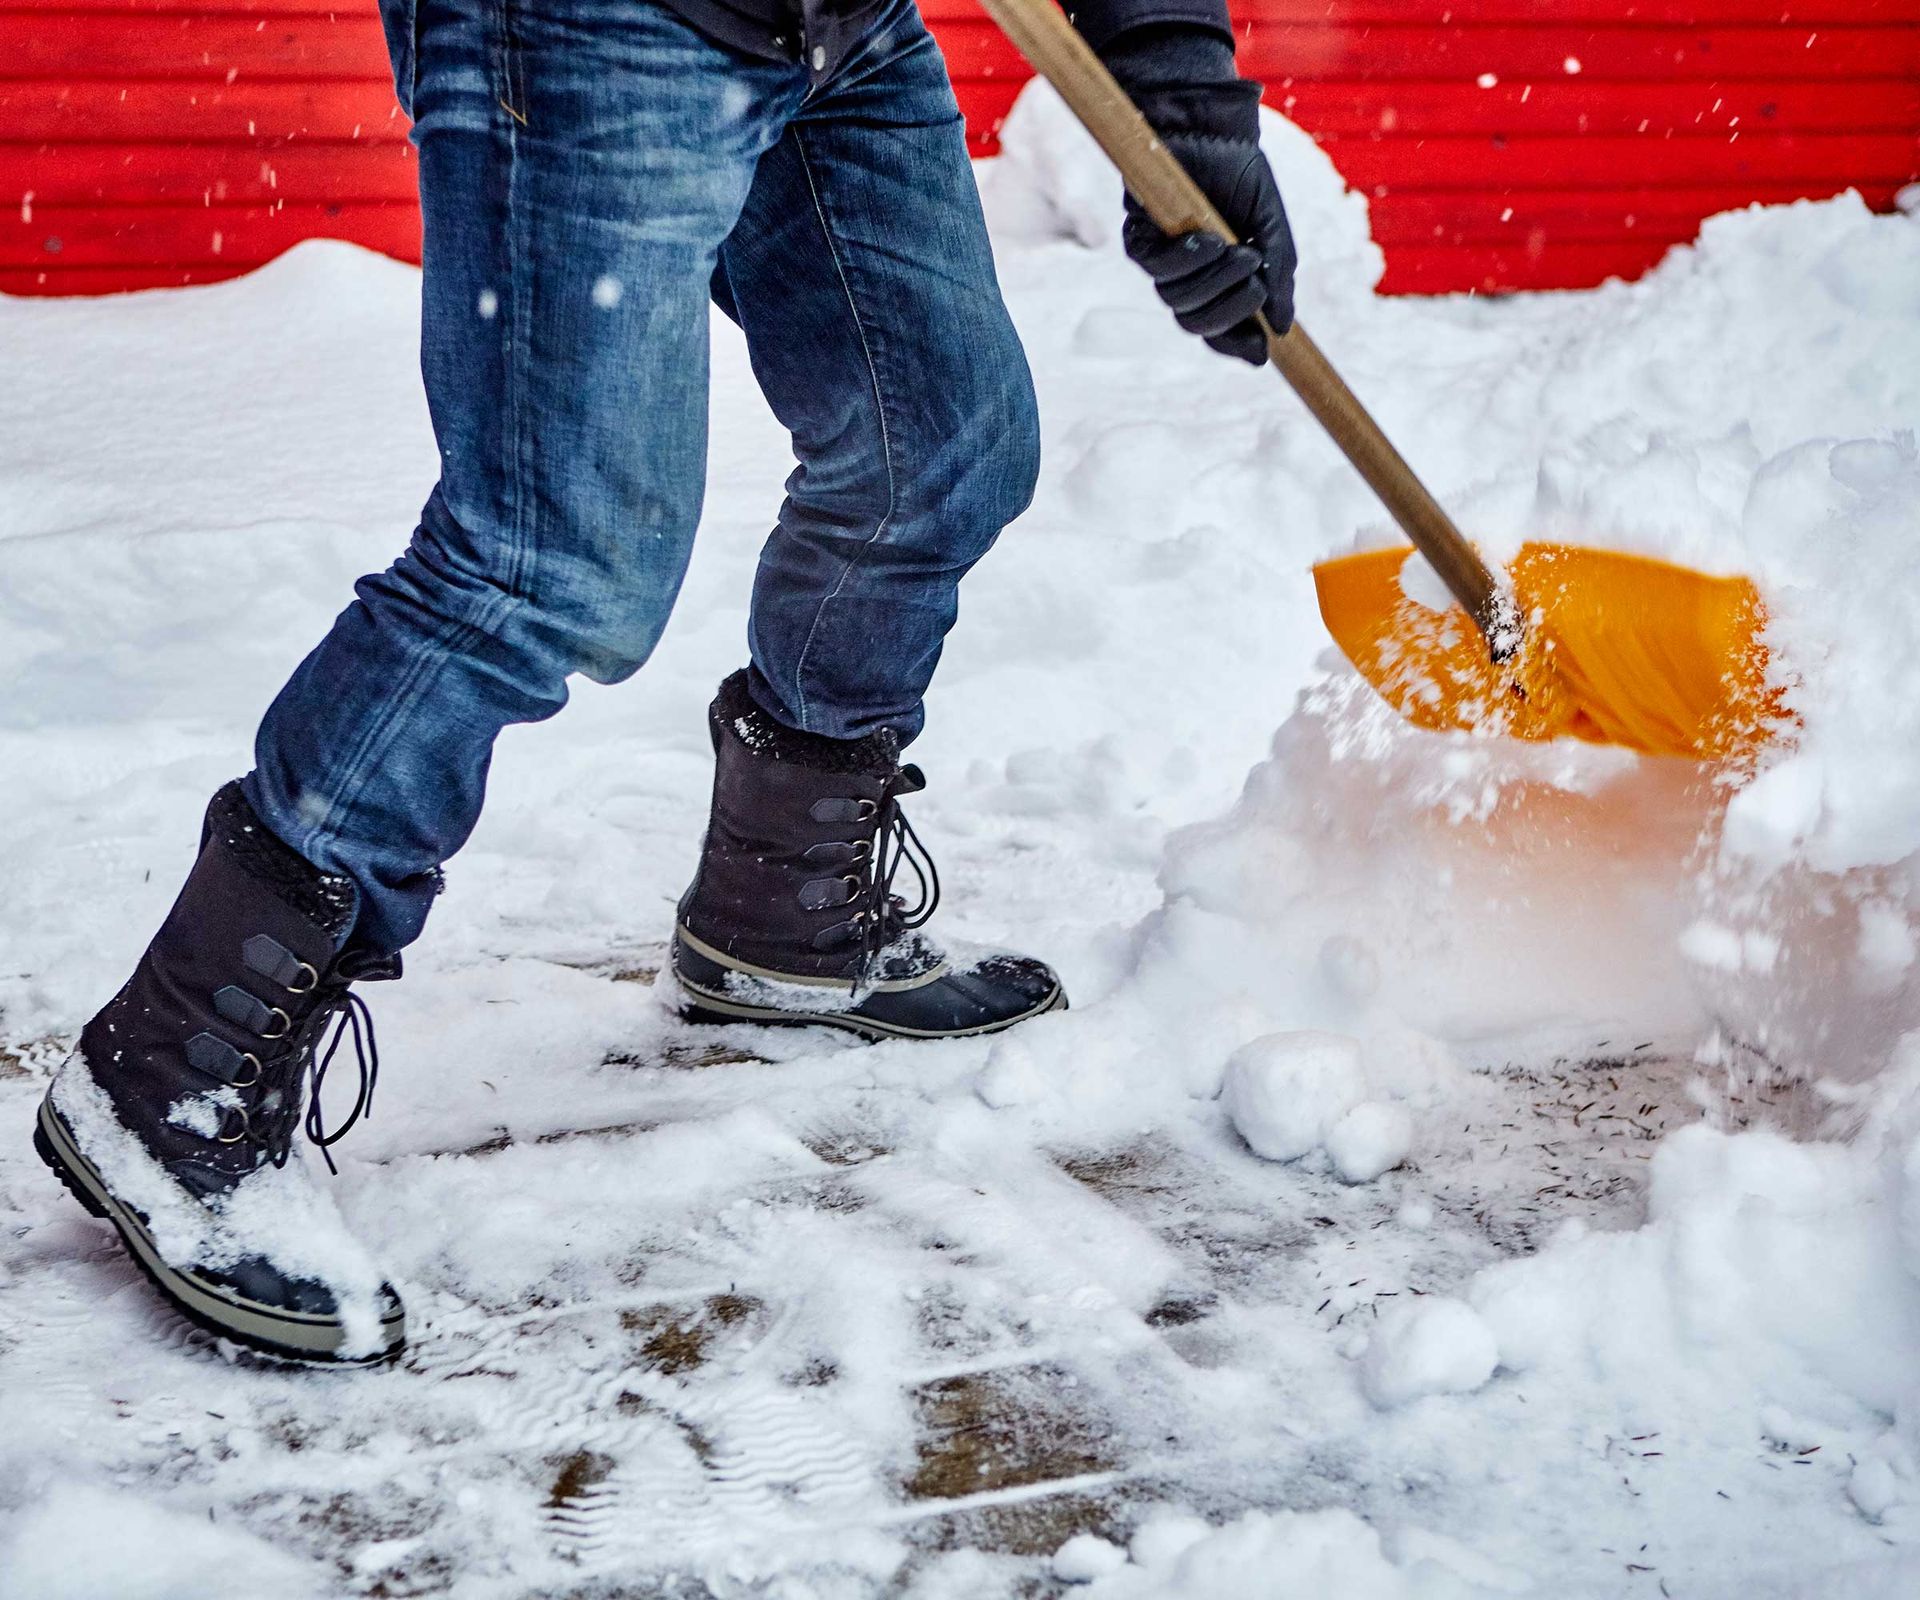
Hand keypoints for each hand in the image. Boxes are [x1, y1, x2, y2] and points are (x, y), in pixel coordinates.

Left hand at [1097, 24, 1295, 364]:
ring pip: (1176, 301)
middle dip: (1230, 311)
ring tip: (1241, 251)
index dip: (1238, 346)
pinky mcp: (1138, 238)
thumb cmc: (1244, 179)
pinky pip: (1154, 267)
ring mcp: (1161, 262)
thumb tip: (1284, 328)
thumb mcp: (1272, 229)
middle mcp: (1187, 279)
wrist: (1216, 129)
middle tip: (1257, 285)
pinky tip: (1207, 241)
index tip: (1262, 351)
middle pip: (1196, 324)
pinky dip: (1184, 260)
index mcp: (1219, 284)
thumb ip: (1278, 277)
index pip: (1221, 332)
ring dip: (1213, 281)